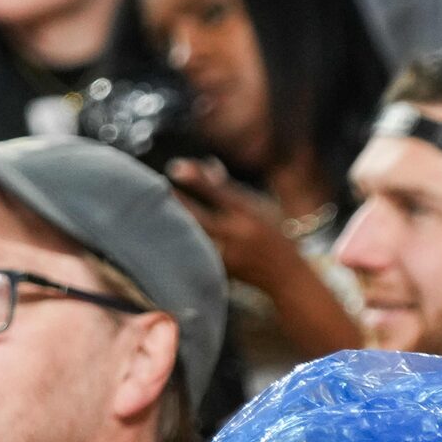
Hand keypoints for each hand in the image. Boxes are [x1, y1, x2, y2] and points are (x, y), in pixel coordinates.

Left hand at [165, 159, 299, 290]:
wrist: (287, 276)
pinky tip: (164, 234)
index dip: (198, 181)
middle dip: (178, 205)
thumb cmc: (272, 232)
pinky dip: (182, 243)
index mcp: (250, 213)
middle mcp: (239, 234)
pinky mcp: (220, 271)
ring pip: (195, 239)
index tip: (175, 167)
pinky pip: (196, 255)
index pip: (222, 194)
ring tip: (154, 210)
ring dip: (176, 224)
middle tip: (156, 190)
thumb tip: (206, 165)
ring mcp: (229, 255)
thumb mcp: (259, 205)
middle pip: (202, 219)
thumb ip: (230, 188)